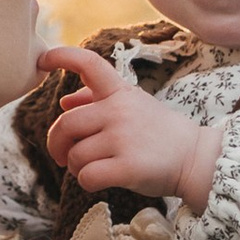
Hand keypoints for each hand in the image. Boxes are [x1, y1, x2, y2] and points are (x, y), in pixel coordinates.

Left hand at [43, 48, 223, 210]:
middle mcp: (120, 112)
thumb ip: (98, 101)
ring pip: (75, 155)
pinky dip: (87, 182)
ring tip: (92, 168)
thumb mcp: (134, 106)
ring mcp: (124, 139)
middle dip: (56, 144)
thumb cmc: (161, 133)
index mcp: (121, 93)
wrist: (196, 159)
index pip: (90, 64)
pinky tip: (100, 181)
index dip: (62, 56)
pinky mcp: (128, 168)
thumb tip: (65, 102)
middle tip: (61, 155)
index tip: (43, 60)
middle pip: (66, 125)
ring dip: (76, 167)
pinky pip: (87, 177)